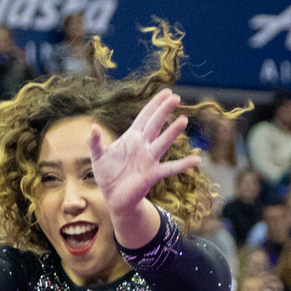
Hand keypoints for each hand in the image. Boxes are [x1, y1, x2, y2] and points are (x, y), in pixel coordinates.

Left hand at [87, 88, 197, 222]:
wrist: (113, 198)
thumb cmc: (108, 175)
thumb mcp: (98, 156)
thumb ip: (95, 142)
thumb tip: (93, 127)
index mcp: (132, 137)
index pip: (145, 116)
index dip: (154, 104)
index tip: (167, 92)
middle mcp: (143, 145)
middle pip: (155, 124)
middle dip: (164, 111)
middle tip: (176, 98)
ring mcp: (149, 159)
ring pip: (162, 142)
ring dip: (172, 132)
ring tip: (183, 120)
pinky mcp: (152, 174)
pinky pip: (170, 168)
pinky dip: (183, 164)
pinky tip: (196, 159)